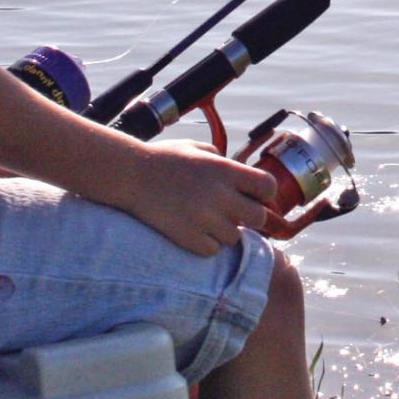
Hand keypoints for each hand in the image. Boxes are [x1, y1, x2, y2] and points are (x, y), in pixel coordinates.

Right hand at [123, 139, 282, 256]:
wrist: (131, 174)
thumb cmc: (163, 158)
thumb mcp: (197, 148)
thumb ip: (221, 159)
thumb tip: (237, 173)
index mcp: (225, 170)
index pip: (267, 186)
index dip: (264, 193)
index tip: (254, 196)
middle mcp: (220, 194)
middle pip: (258, 217)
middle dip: (248, 217)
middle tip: (233, 214)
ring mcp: (204, 217)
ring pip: (234, 237)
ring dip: (224, 232)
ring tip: (207, 222)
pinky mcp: (188, 236)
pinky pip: (212, 250)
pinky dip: (206, 245)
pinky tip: (195, 232)